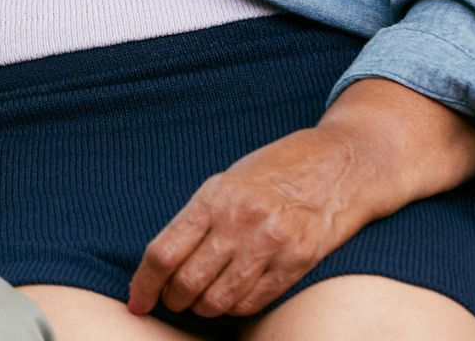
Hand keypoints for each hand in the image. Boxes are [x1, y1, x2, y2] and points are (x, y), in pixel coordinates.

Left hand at [128, 124, 379, 318]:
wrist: (338, 165)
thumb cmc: (274, 172)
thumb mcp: (227, 182)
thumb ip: (198, 219)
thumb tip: (162, 265)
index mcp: (214, 196)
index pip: (164, 252)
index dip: (144, 284)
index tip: (136, 301)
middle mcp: (241, 220)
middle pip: (187, 281)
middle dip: (173, 299)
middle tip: (172, 300)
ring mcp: (271, 244)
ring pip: (218, 300)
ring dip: (202, 308)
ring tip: (201, 301)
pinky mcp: (297, 262)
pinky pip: (252, 302)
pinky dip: (234, 308)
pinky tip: (231, 299)